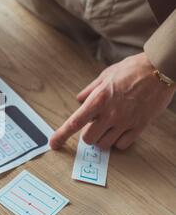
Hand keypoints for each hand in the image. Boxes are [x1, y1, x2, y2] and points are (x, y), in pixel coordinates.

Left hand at [50, 53, 175, 149]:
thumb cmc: (132, 69)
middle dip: (88, 135)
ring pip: (105, 145)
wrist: (160, 69)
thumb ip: (90, 90)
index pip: (75, 122)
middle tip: (94, 126)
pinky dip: (118, 142)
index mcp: (98, 99)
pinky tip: (120, 131)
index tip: (53, 144)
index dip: (61, 135)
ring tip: (108, 128)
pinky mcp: (139, 126)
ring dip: (102, 140)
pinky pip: (122, 145)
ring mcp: (125, 122)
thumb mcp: (105, 75)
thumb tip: (79, 99)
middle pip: (88, 139)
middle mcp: (110, 113)